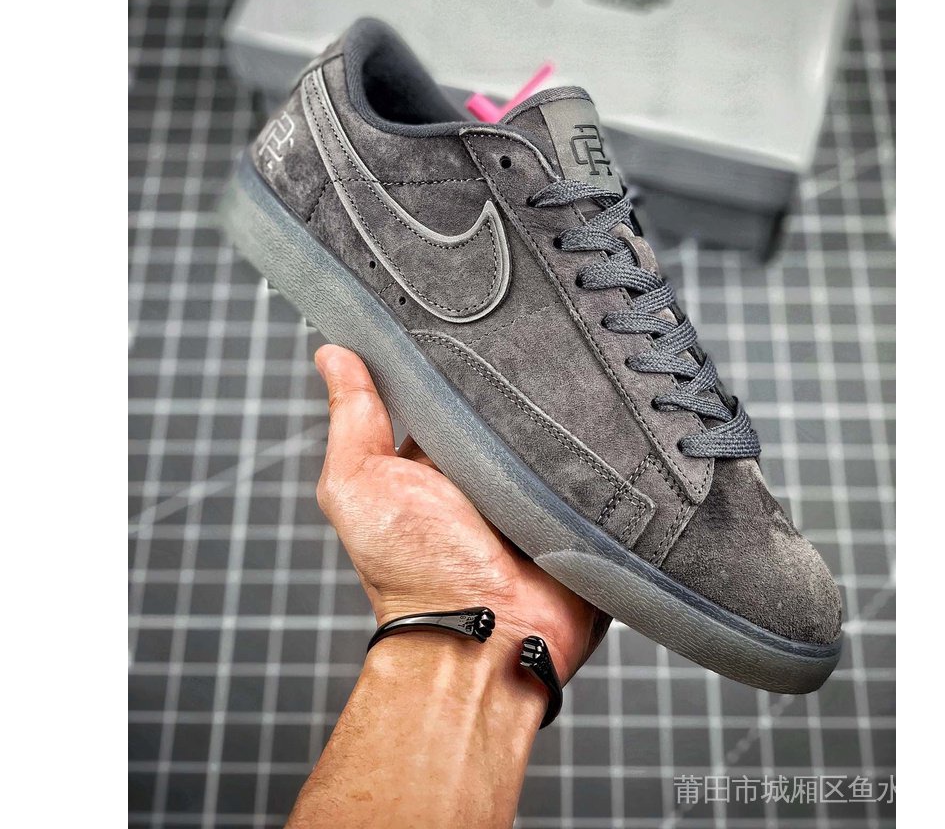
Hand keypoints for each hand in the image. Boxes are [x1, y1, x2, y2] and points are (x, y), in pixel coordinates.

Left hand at [313, 345, 607, 683]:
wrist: (488, 639)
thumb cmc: (415, 572)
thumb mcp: (362, 484)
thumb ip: (353, 420)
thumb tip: (332, 353)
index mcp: (435, 461)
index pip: (450, 391)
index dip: (457, 355)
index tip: (473, 314)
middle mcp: (486, 473)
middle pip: (508, 405)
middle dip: (520, 376)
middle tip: (533, 339)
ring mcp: (536, 490)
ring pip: (557, 428)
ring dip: (564, 410)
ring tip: (575, 373)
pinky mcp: (581, 509)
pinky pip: (600, 464)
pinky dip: (602, 446)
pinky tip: (603, 418)